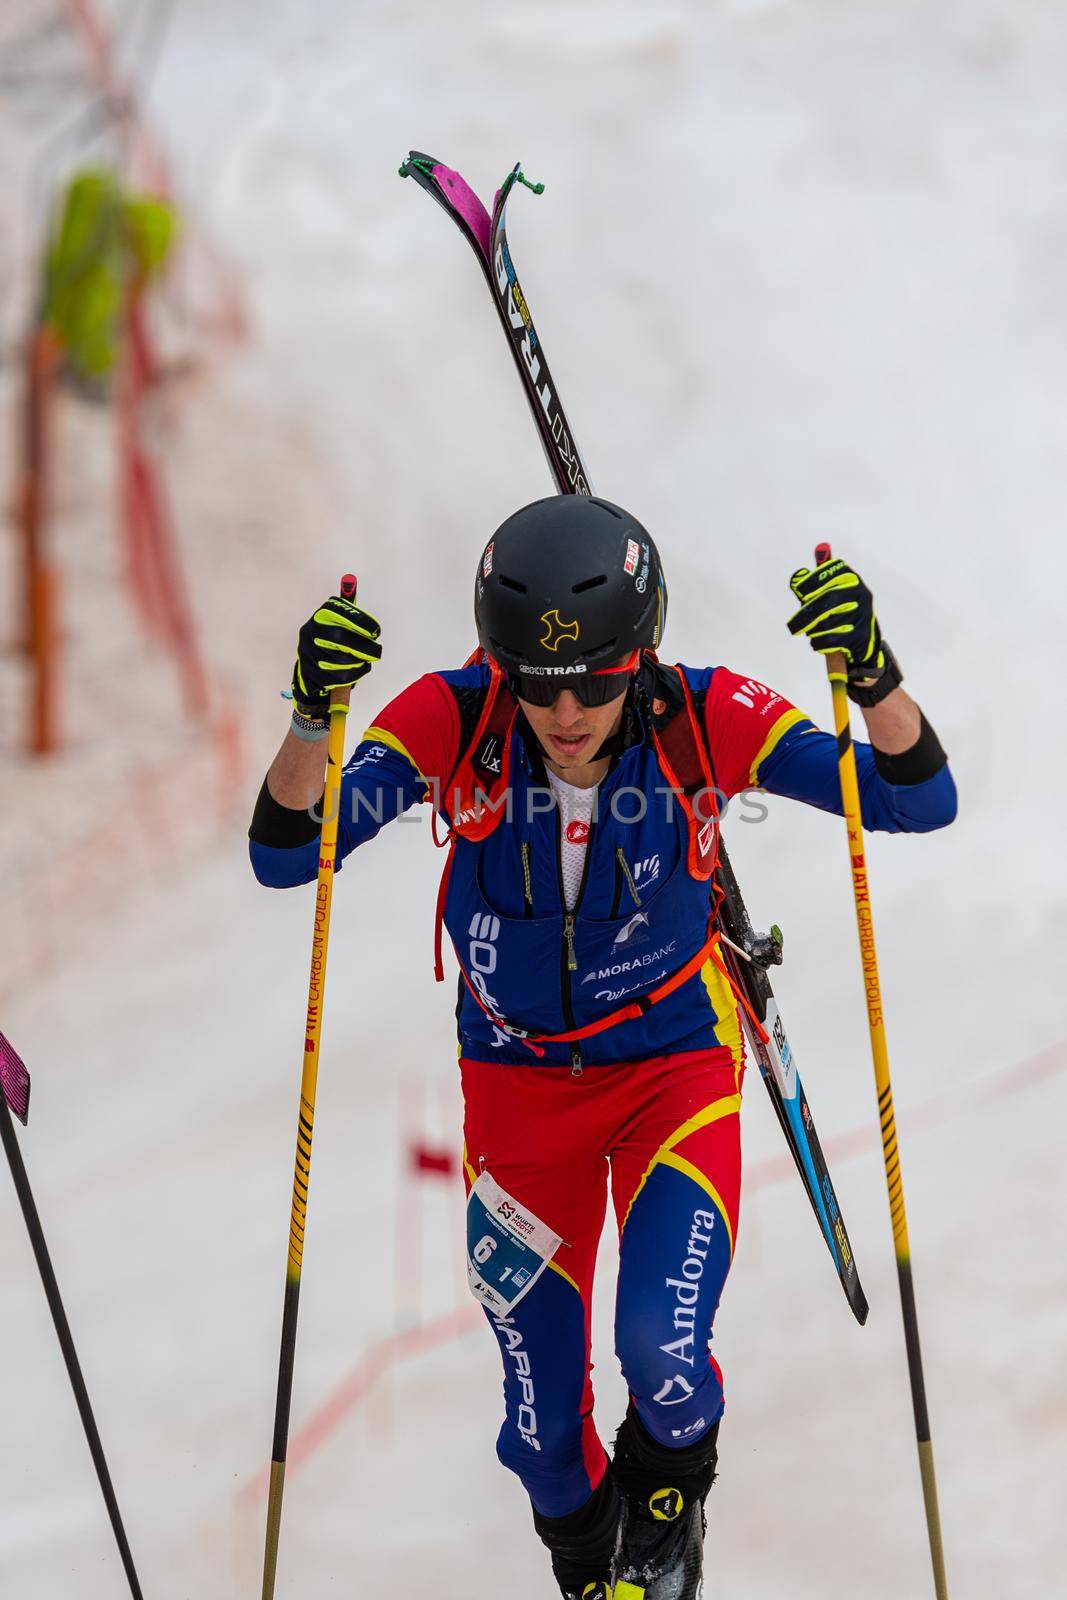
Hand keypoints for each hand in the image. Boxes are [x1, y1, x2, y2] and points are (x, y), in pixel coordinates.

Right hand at [292, 591, 381, 711]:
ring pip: (339, 659)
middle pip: (338, 636)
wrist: (312, 669)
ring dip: (359, 661)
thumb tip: (353, 583)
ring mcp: (309, 654)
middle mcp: (310, 632)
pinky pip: (340, 676)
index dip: (359, 620)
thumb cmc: (334, 642)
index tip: (375, 630)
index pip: (336, 610)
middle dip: (362, 645)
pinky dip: (356, 673)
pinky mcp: (313, 673)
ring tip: (366, 659)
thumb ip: (352, 611)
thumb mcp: (341, 622)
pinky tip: (360, 668)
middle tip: (377, 651)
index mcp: (320, 617)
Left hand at [787, 555, 901, 705]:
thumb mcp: (824, 595)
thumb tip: (796, 575)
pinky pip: (832, 639)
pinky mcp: (861, 635)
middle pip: (830, 599)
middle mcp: (862, 593)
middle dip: (808, 613)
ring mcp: (864, 614)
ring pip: (829, 622)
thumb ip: (811, 586)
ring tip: (812, 634)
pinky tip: (818, 643)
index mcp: (851, 579)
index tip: (799, 590)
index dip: (814, 580)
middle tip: (793, 625)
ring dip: (813, 631)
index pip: (833, 572)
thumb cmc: (836, 614)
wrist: (861, 642)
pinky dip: (819, 643)